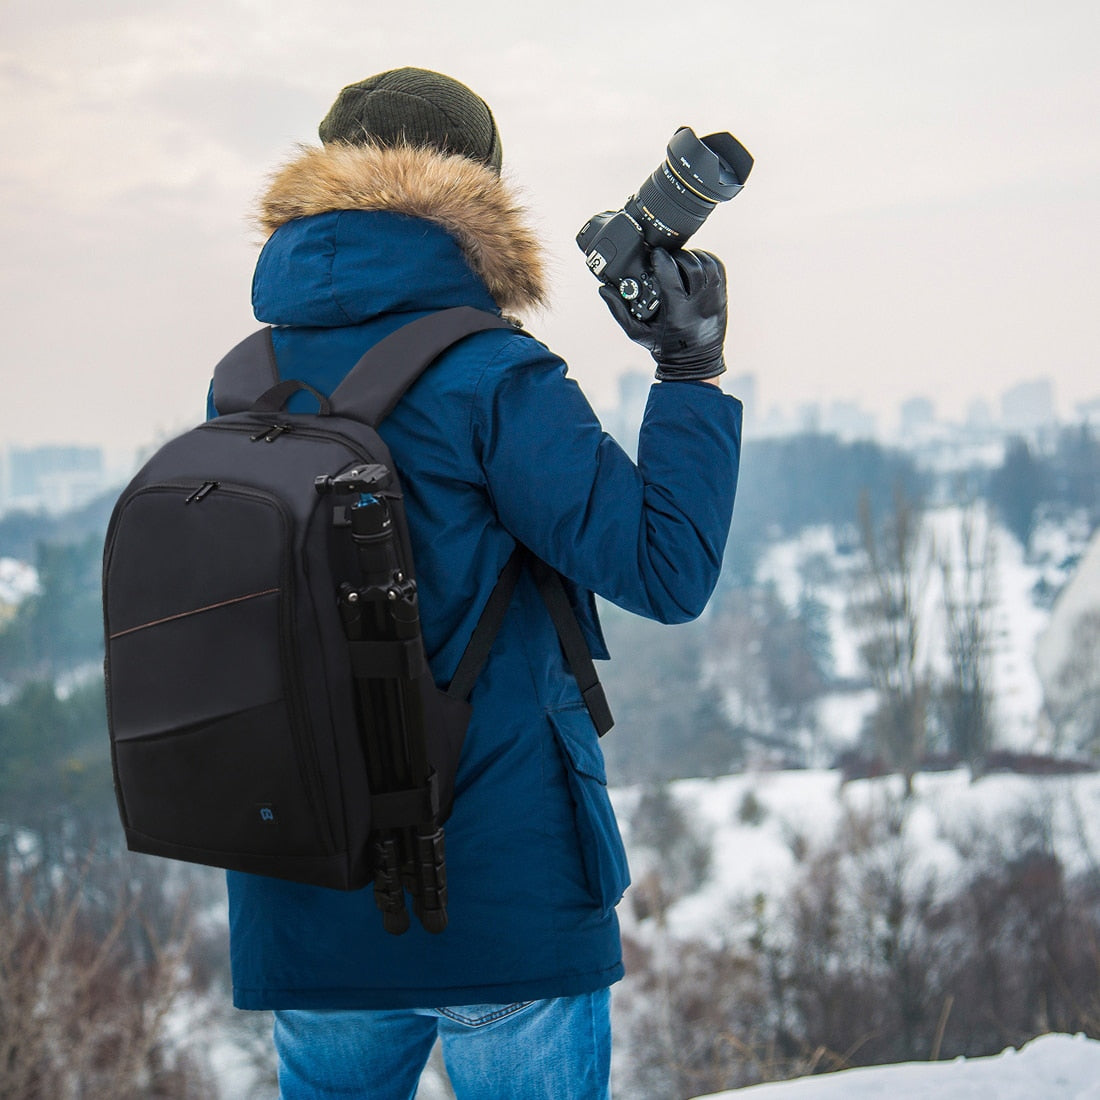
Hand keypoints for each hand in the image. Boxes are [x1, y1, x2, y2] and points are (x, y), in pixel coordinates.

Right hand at [599, 248, 727, 381]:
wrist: (694, 363)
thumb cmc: (664, 348)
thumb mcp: (637, 333)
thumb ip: (619, 310)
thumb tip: (603, 288)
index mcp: (678, 313)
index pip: (672, 277)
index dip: (662, 260)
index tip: (654, 254)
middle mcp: (699, 305)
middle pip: (691, 266)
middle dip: (676, 256)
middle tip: (665, 258)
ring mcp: (714, 299)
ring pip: (706, 263)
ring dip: (691, 256)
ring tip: (678, 260)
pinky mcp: (722, 295)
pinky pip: (716, 267)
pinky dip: (704, 260)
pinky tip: (692, 264)